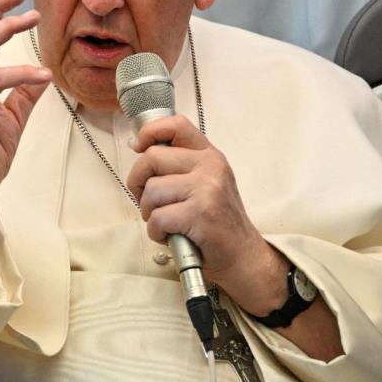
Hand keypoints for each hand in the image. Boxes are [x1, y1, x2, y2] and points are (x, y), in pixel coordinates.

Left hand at [125, 115, 285, 309]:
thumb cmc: (215, 222)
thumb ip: (178, 165)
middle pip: (151, 158)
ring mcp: (207, 189)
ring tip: (166, 223)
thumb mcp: (205, 183)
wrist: (243, 256)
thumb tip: (137, 145)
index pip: (177, 125)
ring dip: (149, 212)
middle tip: (149, 202)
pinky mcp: (201, 214)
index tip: (138, 146)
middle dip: (138, 183)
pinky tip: (170, 236)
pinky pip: (158, 217)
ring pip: (151, 191)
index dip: (151, 131)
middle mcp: (210, 167)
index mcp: (209, 155)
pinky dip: (156, 232)